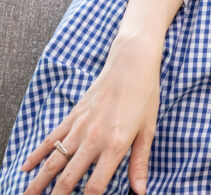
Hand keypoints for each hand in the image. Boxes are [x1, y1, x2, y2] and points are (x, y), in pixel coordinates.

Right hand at [19, 0, 179, 194]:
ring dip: (39, 183)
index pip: (95, 185)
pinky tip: (26, 168)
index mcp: (115, 145)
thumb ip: (140, 162)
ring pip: (53, 162)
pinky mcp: (72, 116)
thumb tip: (140, 190)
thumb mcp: (148, 130)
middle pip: (68, 178)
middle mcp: (93, 139)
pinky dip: (36, 155)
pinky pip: (50, 139)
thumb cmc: (145, 96)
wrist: (131, 64)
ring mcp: (79, 128)